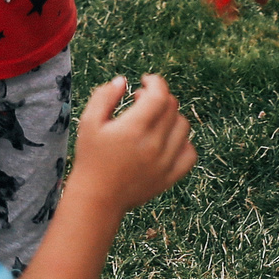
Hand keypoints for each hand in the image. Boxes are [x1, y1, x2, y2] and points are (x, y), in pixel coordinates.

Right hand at [65, 75, 196, 212]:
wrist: (98, 198)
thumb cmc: (91, 158)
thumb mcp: (89, 122)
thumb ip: (104, 97)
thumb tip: (123, 81)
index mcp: (133, 129)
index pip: (159, 95)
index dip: (154, 82)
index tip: (144, 81)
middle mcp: (153, 145)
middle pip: (171, 107)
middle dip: (158, 96)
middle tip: (141, 101)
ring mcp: (165, 162)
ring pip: (183, 127)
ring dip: (171, 116)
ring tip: (153, 120)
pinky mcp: (170, 177)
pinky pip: (190, 153)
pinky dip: (183, 142)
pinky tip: (167, 140)